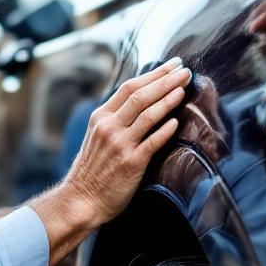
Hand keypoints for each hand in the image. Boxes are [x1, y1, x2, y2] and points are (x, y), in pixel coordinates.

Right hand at [30, 58, 188, 265]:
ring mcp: (120, 144)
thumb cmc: (92, 170)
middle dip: (165, 80)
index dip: (154, 74)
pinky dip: (165, 130)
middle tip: (185, 71)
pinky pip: (152, 142)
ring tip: (184, 88)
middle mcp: (109, 127)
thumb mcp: (97, 137)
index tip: (172, 65)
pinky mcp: (131, 163)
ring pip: (148, 114)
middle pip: (141, 96)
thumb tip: (141, 102)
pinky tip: (177, 121)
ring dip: (168, 99)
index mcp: (101, 117)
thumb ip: (115, 119)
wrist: (81, 200)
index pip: (129, 87)